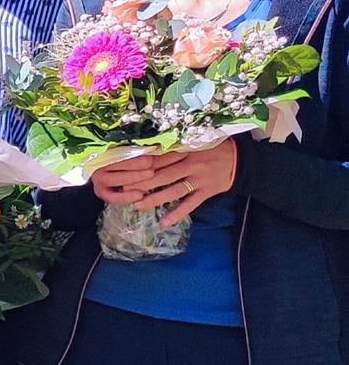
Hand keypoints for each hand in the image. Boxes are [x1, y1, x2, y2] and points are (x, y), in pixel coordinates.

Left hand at [88, 139, 238, 226]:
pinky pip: (190, 205)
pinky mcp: (207, 192)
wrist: (241, 161)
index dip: (142, 166)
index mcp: (185, 151)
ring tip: (138, 206)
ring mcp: (199, 180)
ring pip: (173, 191)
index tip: (125, 170)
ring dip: (155, 199)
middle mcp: (191, 165)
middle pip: (163, 175)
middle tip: (124, 190)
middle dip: (143, 184)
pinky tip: (163, 222)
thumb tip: (148, 150)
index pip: (160, 159)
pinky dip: (177, 214)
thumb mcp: (194, 142)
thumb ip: (175, 148)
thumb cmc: (213, 148)